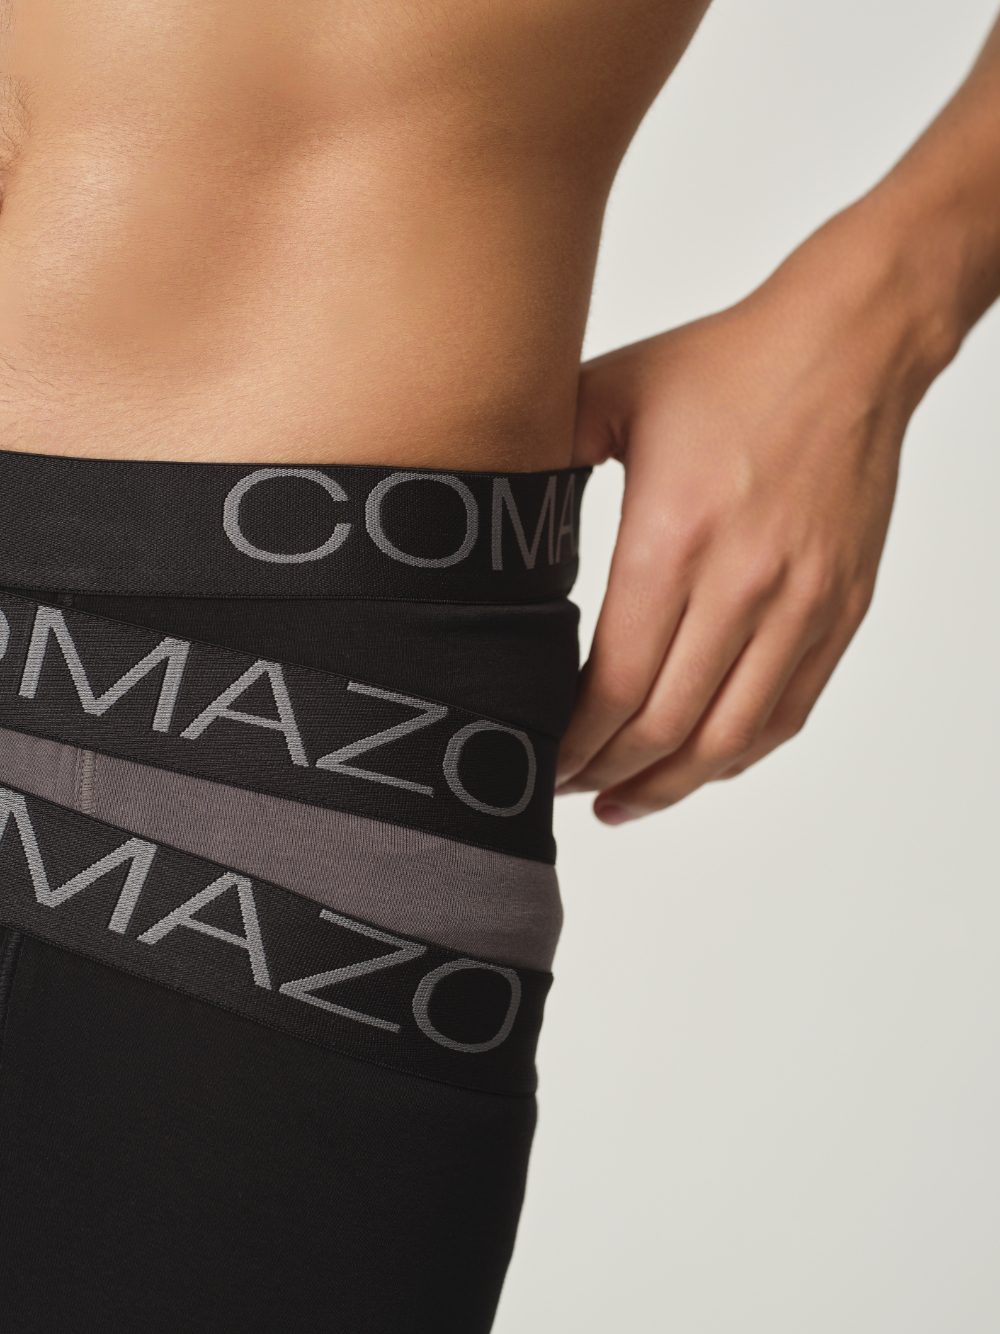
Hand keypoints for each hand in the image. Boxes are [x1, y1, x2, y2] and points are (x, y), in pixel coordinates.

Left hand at [557, 205, 950, 822]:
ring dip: (668, 784)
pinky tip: (697, 765)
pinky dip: (736, 755)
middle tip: (563, 787)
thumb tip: (485, 505)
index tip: (538, 759)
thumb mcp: (612, 394)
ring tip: (621, 801)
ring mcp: (800, 604)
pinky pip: (786, 712)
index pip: (612, 684)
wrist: (851, 345)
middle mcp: (742, 584)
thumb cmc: (730, 366)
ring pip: (729, 738)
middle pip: (663, 725)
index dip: (571, 742)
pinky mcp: (839, 609)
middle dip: (603, 772)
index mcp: (672, 539)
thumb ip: (542, 454)